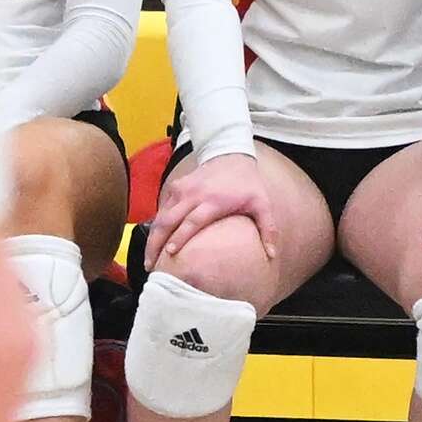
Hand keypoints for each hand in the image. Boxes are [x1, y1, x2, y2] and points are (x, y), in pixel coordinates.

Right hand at [146, 152, 279, 268]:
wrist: (230, 155)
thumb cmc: (247, 184)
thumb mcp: (262, 204)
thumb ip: (268, 229)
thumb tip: (272, 256)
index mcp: (214, 201)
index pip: (192, 221)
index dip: (180, 237)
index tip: (169, 253)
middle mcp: (194, 195)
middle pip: (169, 221)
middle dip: (156, 243)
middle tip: (152, 266)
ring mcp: (182, 189)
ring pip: (161, 216)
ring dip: (152, 238)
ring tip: (149, 260)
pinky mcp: (175, 187)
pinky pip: (162, 209)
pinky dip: (156, 226)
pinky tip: (154, 243)